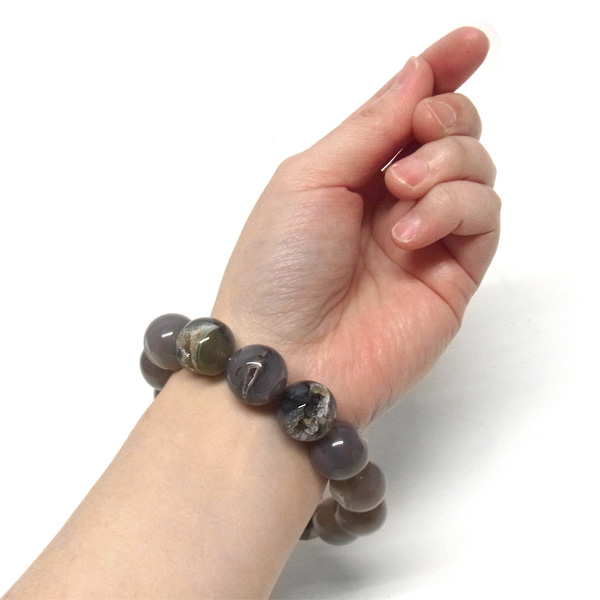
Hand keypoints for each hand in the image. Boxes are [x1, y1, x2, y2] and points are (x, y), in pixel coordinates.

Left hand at [213, 27, 499, 426]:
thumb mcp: (310, 178)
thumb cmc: (277, 269)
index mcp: (352, 173)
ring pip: (477, 169)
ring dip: (448, 163)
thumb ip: (369, 126)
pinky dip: (455, 209)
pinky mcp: (453, 274)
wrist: (287, 358)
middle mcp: (391, 201)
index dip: (439, 74)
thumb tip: (418, 73)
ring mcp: (425, 237)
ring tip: (402, 193)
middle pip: (451, 132)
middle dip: (446, 114)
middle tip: (418, 132)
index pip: (407, 111)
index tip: (469, 44)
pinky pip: (484, 217)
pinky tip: (411, 233)